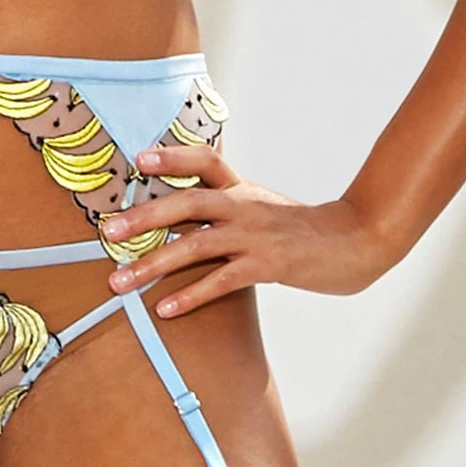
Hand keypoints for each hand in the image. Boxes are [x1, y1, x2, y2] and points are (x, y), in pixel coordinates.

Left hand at [101, 141, 389, 315]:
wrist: (356, 240)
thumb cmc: (302, 227)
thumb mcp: (262, 205)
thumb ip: (226, 203)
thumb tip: (181, 208)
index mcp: (242, 187)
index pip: (205, 160)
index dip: (172, 157)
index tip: (139, 158)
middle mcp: (244, 205)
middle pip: (188, 201)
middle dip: (144, 216)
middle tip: (109, 230)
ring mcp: (255, 235)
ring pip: (195, 245)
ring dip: (153, 264)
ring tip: (119, 282)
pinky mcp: (268, 266)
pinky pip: (220, 281)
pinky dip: (190, 295)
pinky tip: (165, 309)